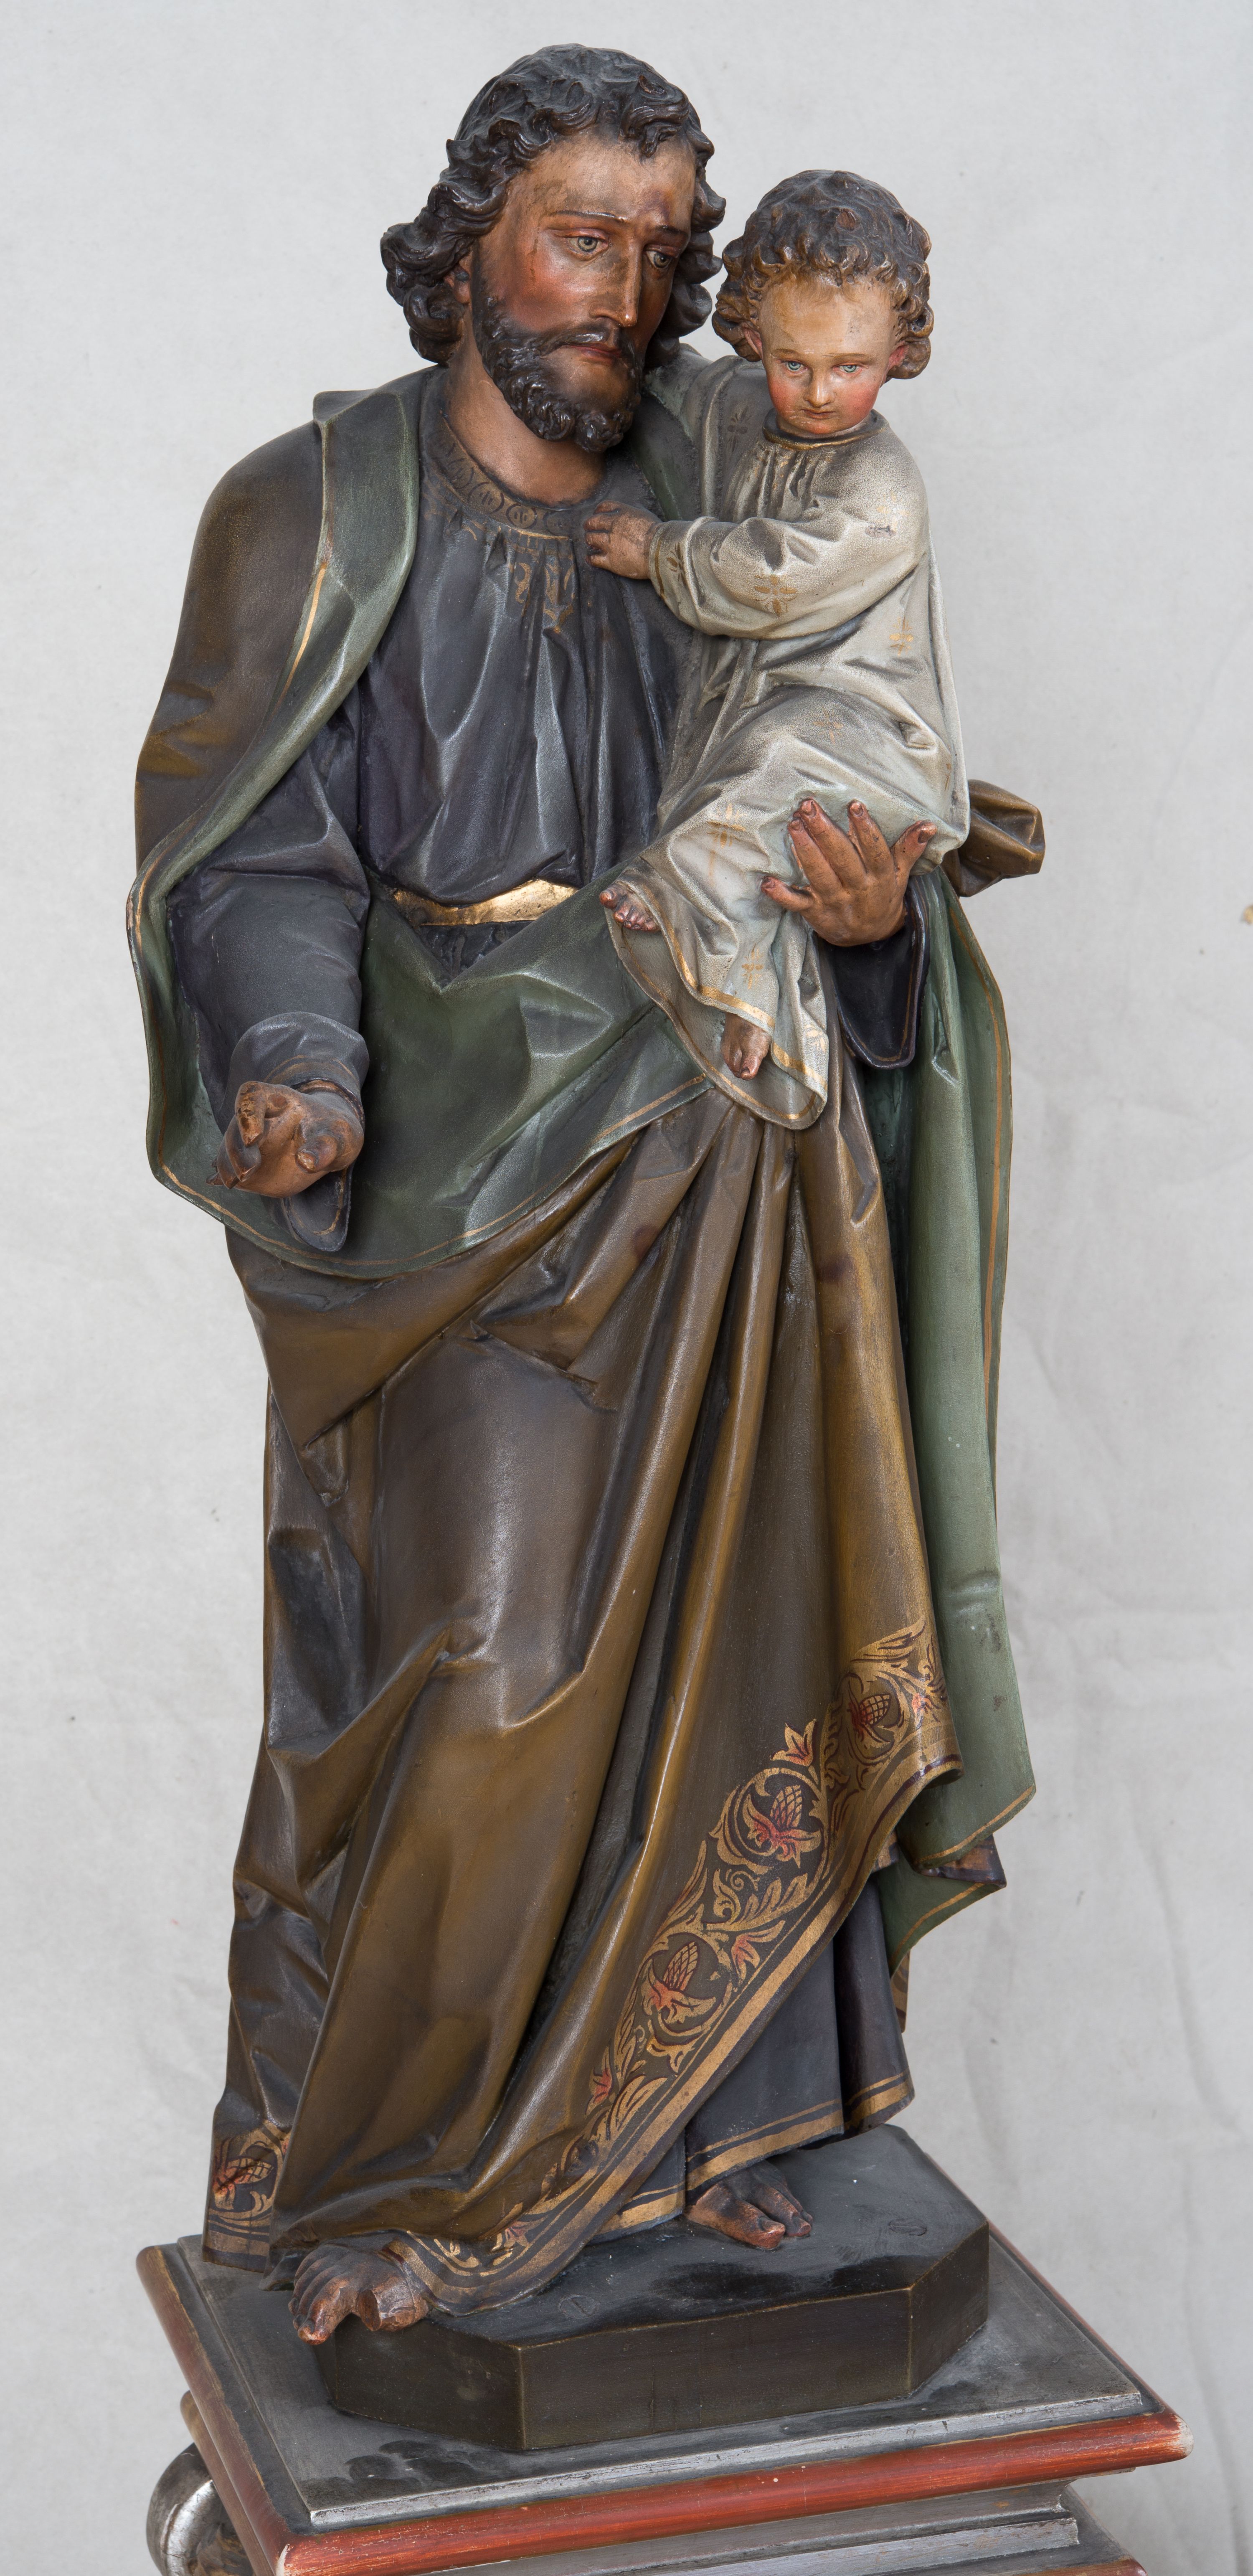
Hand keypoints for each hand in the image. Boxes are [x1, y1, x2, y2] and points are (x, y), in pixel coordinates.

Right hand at [214, 1082, 363, 1196]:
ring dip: (227, 1164)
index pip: (251, 1097)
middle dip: (236, 1149)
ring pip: (228, 1147)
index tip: (252, 1138)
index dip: (247, 1116)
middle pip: (236, 1126)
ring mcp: (249, 1139)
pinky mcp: (248, 1159)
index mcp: (277, 1099)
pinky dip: (224, 1172)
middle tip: (246, 1172)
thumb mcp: (339, 1138)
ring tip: (234, 1182)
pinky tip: (218, 1182)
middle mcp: (257, 1117)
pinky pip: (229, 1163)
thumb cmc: (334, 1133)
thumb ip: (325, 1148)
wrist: (330, 1145)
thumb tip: (306, 1162)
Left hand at [584, 504, 658, 580]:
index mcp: (622, 513)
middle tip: (588, 527)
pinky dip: (590, 558)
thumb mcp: (647, 515)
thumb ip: (637, 512)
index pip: (605, 506)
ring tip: (590, 542)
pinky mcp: (611, 560)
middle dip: (589, 524)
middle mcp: (613, 526)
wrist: (659, 550)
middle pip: (593, 521)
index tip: (597, 513)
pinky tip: (590, 558)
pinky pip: (595, 559)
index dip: (598, 510)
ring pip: (591, 538)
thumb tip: (636, 509)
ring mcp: (610, 543)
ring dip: (589, 540)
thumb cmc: (659, 533)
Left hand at [763, 799, 935, 945]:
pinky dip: (782, 895)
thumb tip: (928, 825)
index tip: (854, 805)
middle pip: (841, 858)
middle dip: (825, 831)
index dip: (865, 829)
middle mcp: (858, 889)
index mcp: (880, 877)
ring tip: (793, 825)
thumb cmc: (883, 896)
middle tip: (809, 806)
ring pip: (819, 875)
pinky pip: (797, 905)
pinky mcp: (816, 914)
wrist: (870, 939)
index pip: (873, 850)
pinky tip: (767, 882)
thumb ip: (909, 849)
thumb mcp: (900, 875)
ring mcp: (835, 902)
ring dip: (805, 851)